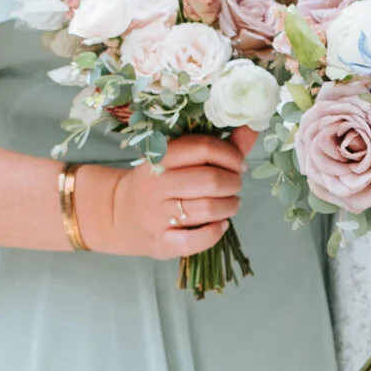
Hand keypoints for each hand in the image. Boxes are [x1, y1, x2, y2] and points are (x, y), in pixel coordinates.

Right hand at [87, 132, 249, 259]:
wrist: (118, 214)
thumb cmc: (159, 183)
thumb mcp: (178, 159)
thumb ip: (217, 146)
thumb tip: (252, 127)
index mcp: (159, 157)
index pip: (203, 148)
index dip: (231, 155)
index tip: (239, 163)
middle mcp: (156, 186)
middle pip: (210, 180)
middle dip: (233, 182)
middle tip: (234, 185)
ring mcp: (157, 216)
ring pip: (208, 209)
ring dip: (230, 206)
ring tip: (231, 203)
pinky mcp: (162, 243)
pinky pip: (196, 240)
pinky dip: (216, 232)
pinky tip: (220, 224)